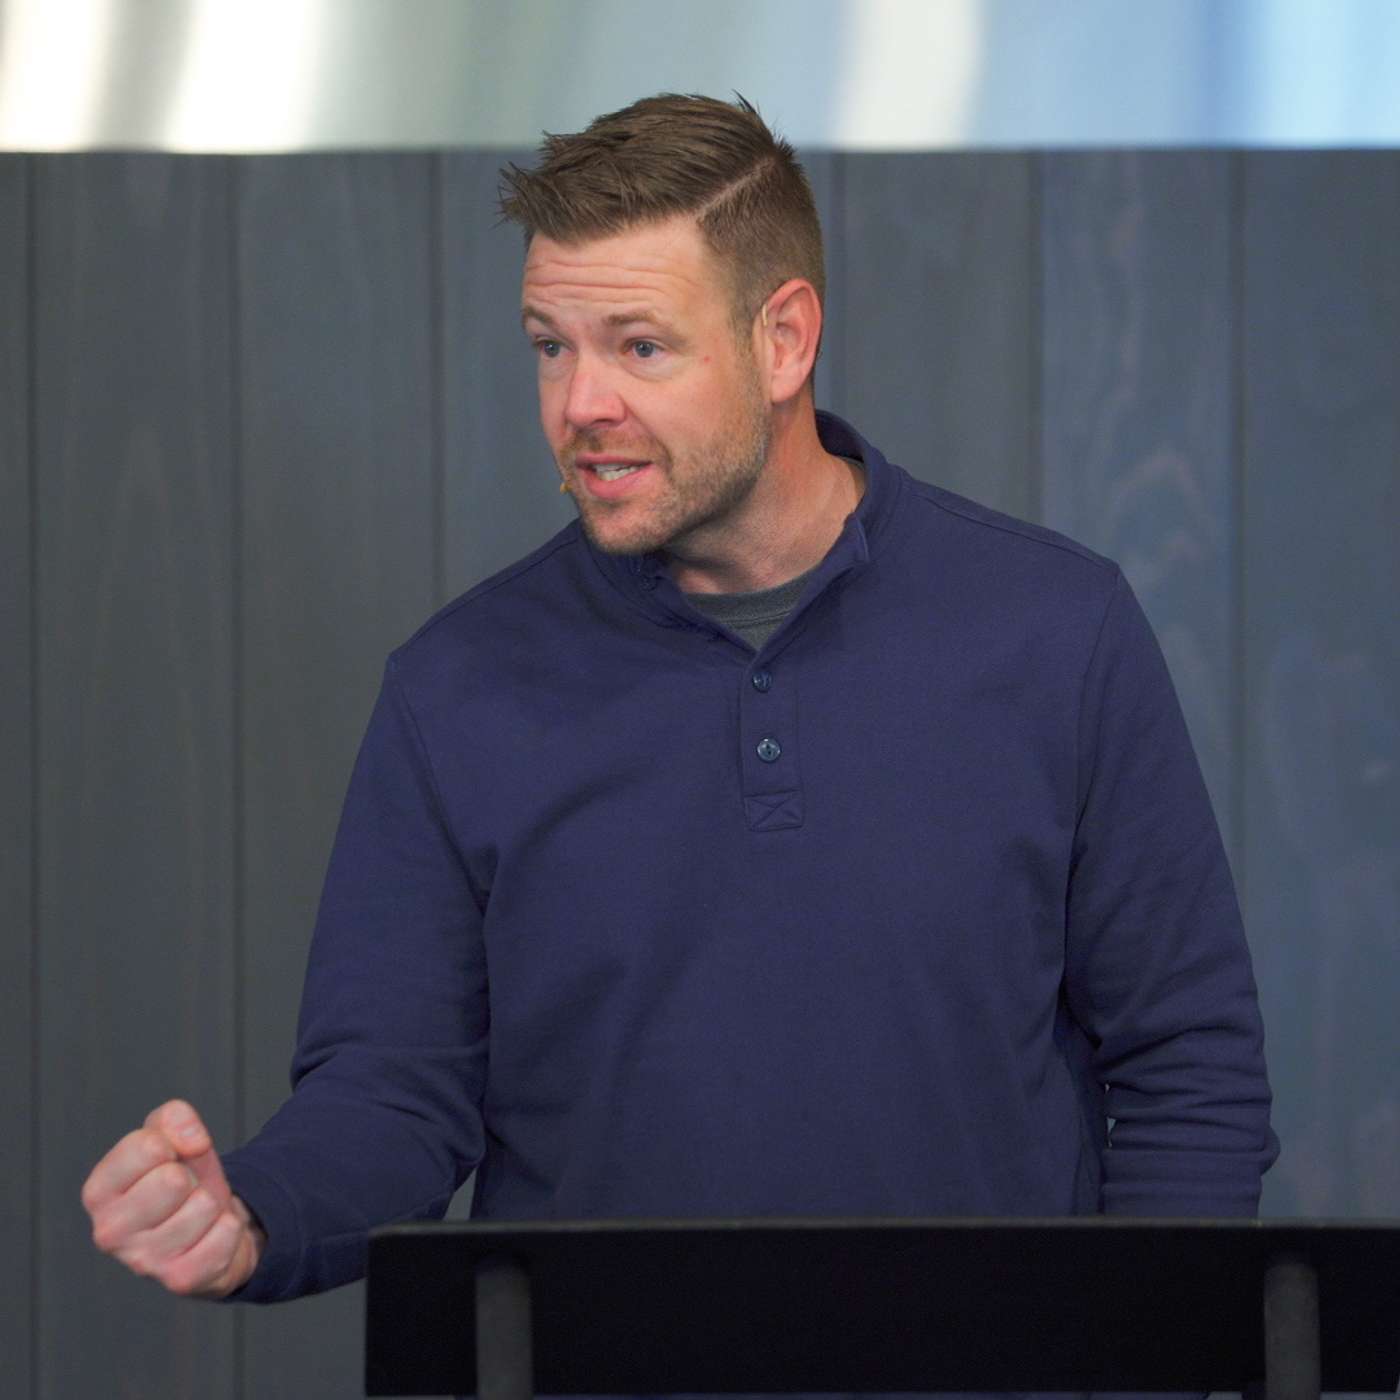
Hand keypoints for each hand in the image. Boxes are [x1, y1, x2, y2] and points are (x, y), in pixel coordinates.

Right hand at [82, 1099, 263, 1297]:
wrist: (210, 1224)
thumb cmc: (182, 1175)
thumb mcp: (172, 1135)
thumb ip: (174, 1118)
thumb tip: (192, 1142)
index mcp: (99, 1192)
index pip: (147, 1147)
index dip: (172, 1142)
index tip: (170, 1158)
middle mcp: (110, 1232)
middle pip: (173, 1180)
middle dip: (191, 1177)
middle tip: (184, 1191)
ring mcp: (143, 1261)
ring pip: (203, 1205)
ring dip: (211, 1203)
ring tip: (195, 1212)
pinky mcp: (179, 1280)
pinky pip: (226, 1233)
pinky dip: (229, 1227)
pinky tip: (210, 1235)